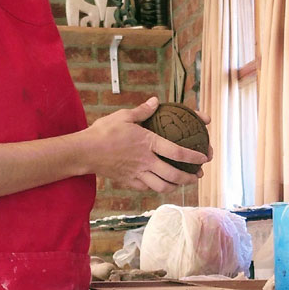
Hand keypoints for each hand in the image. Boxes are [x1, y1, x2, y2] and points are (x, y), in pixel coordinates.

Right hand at [80, 97, 208, 192]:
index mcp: (148, 143)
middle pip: (174, 175)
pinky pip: (148, 188)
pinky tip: (161, 184)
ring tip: (182, 183)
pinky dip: (157, 188)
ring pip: (162, 186)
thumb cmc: (104, 132)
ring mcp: (138, 174)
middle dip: (190, 177)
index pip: (177, 152)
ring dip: (176, 186)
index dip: (194, 157)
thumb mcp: (124, 116)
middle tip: (198, 176)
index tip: (204, 158)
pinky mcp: (129, 182)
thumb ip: (143, 111)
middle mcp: (146, 161)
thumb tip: (156, 101)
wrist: (85, 152)